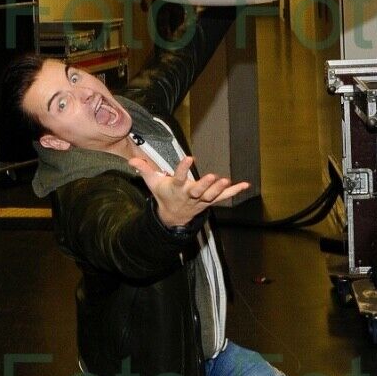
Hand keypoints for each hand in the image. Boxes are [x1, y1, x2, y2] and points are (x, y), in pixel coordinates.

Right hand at [129, 153, 249, 228]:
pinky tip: (245, 185)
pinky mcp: (210, 201)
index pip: (179, 177)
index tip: (188, 158)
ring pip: (211, 195)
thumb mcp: (153, 182)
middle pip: (198, 190)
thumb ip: (144, 169)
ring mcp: (201, 200)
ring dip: (220, 189)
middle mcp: (190, 195)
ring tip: (227, 180)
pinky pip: (223, 197)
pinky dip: (234, 191)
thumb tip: (131, 159)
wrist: (172, 216)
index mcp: (176, 188)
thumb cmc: (164, 195)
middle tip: (213, 176)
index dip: (183, 168)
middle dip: (205, 184)